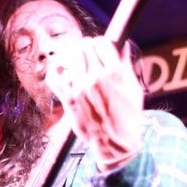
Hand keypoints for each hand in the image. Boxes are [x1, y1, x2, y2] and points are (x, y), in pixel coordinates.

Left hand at [46, 37, 143, 169]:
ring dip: (73, 58)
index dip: (101, 43)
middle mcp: (95, 79)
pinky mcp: (67, 100)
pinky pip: (53, 77)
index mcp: (114, 74)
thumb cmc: (127, 118)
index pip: (102, 43)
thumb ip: (126, 65)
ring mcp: (79, 89)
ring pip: (69, 58)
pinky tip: (61, 71)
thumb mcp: (133, 89)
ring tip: (78, 64)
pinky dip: (55, 71)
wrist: (115, 144)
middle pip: (84, 47)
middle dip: (88, 48)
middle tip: (89, 55)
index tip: (101, 48)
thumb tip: (123, 46)